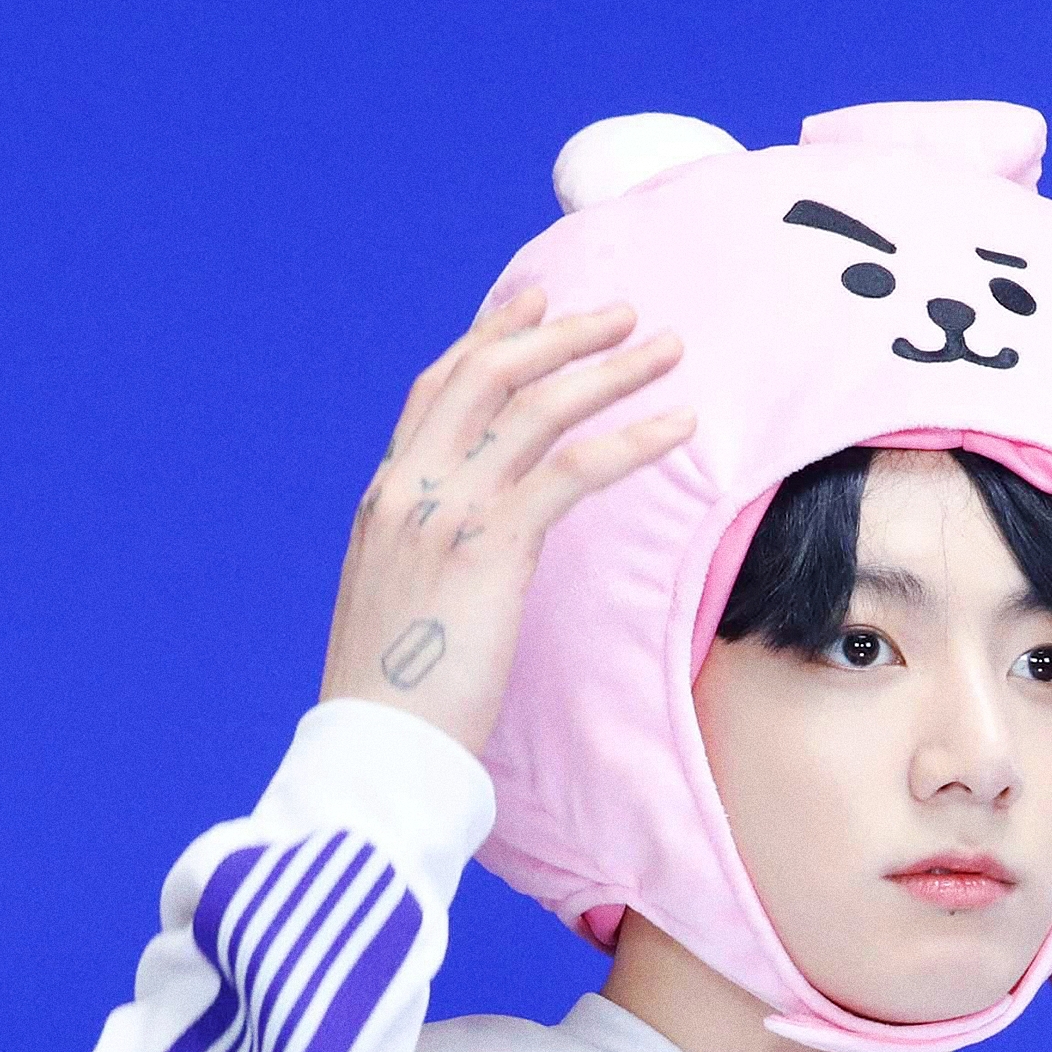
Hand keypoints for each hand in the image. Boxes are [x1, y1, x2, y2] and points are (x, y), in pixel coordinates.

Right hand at [321, 286, 691, 757]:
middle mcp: (409, 488)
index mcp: (384, 500)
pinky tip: (679, 427)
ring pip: (536, 407)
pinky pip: (575, 469)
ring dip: (609, 369)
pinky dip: (633, 438)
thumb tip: (462, 554)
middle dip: (558, 332)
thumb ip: (423, 559)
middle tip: (621, 314)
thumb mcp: (394, 608)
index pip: (435, 392)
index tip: (530, 304)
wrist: (373, 748)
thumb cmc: (390, 701)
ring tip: (666, 349)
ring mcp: (447, 510)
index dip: (487, 340)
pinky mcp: (491, 545)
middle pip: (487, 375)